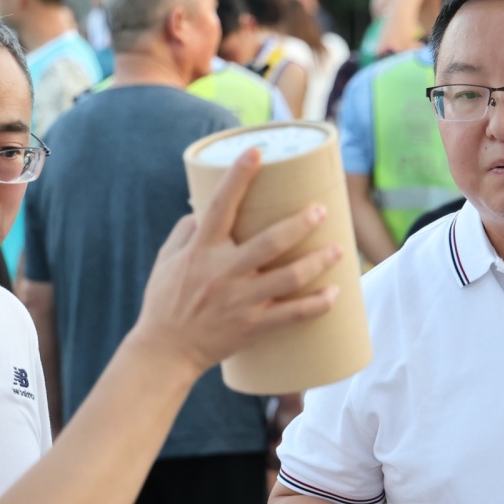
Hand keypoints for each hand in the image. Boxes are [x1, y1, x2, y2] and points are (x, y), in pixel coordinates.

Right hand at [133, 147, 341, 374]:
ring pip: (288, 278)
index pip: (220, 206)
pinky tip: (334, 294)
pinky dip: (317, 305)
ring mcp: (241, 301)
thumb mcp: (167, 260)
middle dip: (300, 223)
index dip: (238, 177)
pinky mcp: (253, 326)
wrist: (164, 352)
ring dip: (318, 262)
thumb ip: (187, 231)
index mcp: (201, 251)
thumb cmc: (165, 302)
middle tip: (321, 211)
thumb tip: (206, 205)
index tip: (256, 152)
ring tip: (339, 250)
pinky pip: (292, 315)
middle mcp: (223, 273)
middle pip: (269, 242)